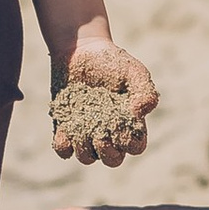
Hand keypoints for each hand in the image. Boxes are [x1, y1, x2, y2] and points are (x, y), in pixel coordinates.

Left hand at [46, 30, 159, 167]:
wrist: (81, 50)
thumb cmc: (112, 61)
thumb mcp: (134, 71)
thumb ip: (145, 91)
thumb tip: (140, 113)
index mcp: (129, 123)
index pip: (135, 147)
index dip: (130, 143)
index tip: (123, 125)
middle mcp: (108, 133)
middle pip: (112, 160)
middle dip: (108, 152)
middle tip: (101, 134)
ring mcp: (85, 132)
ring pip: (87, 157)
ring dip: (85, 149)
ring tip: (83, 128)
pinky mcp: (64, 128)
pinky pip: (63, 149)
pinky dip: (64, 144)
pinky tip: (66, 128)